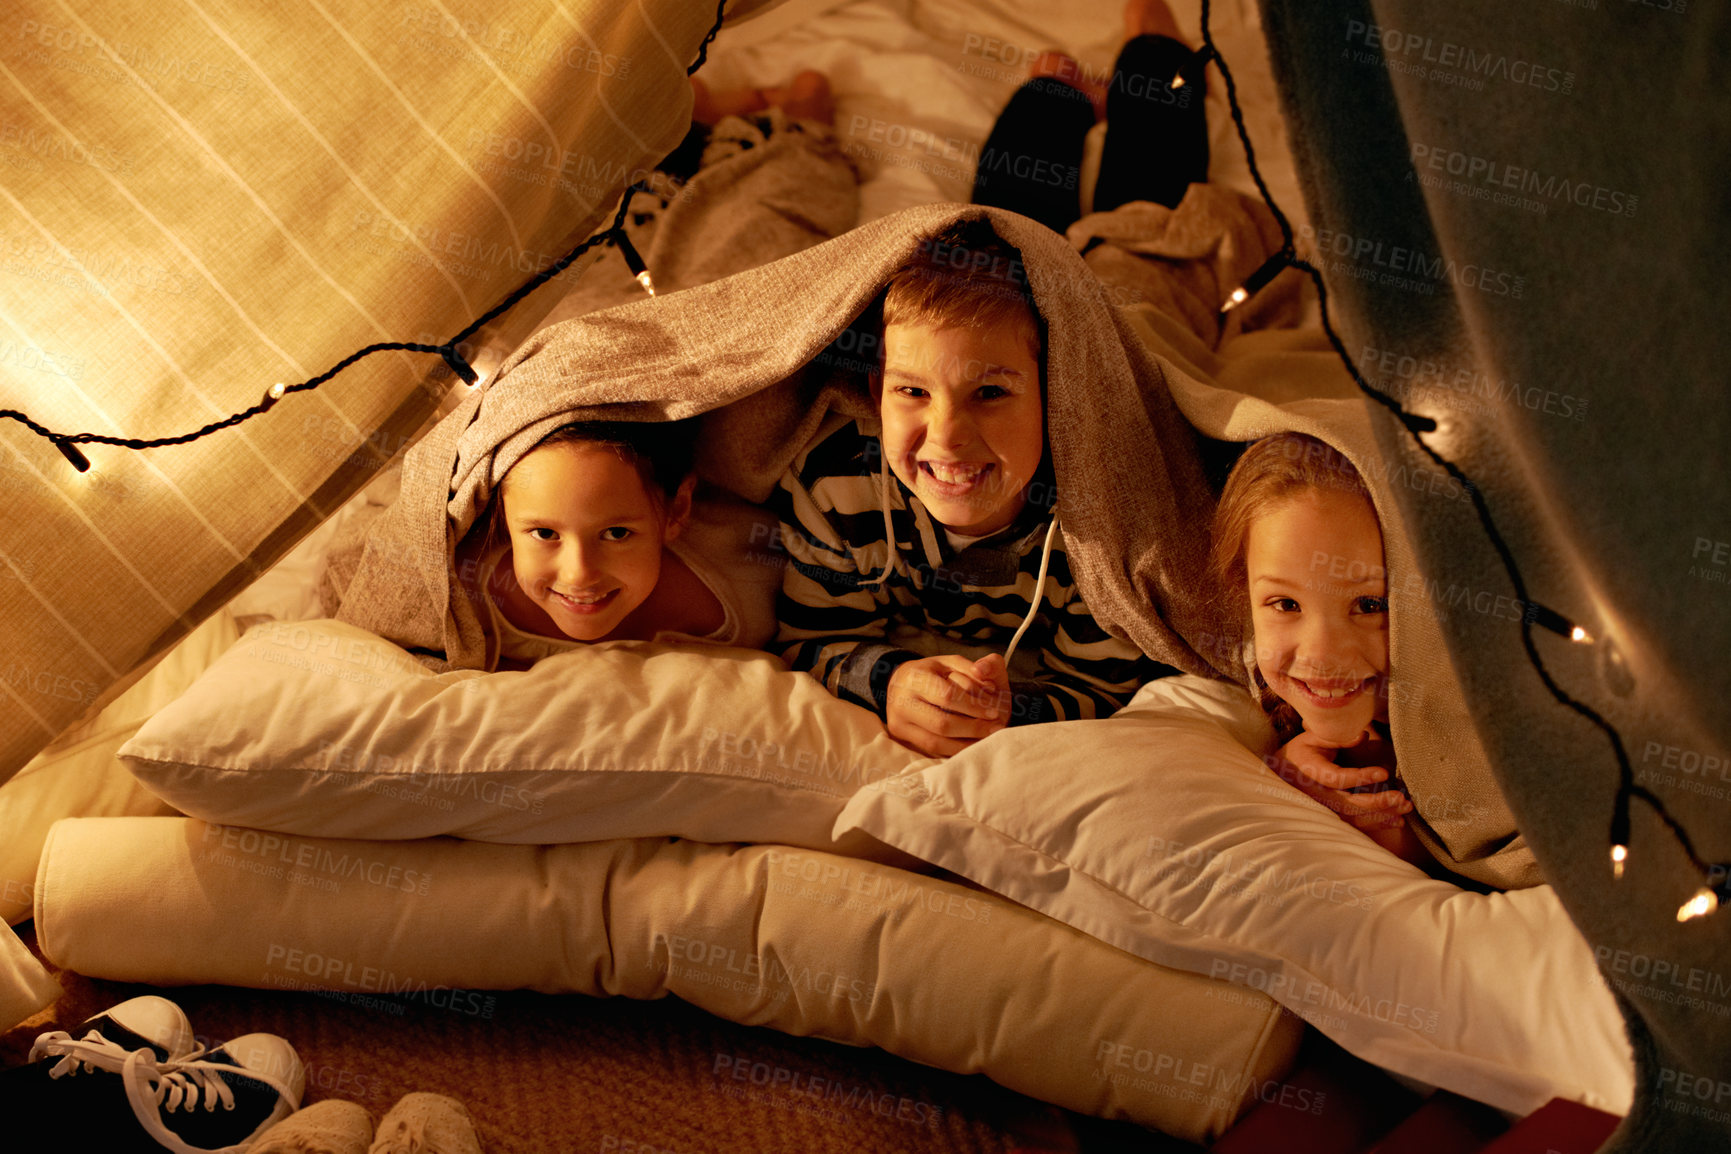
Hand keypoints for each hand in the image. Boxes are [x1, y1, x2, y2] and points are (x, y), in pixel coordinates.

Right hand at [885, 654, 1010, 756]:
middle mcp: (902, 701)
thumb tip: (987, 681)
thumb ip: (972, 669)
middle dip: (973, 728)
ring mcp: (899, 722)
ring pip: (936, 742)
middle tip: (996, 728)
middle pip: (942, 723)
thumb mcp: (951, 663)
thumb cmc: (932, 673)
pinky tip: (973, 744)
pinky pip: (932, 750)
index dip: (973, 706)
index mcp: (915, 677)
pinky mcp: (901, 736)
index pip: (947, 696)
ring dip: (966, 743)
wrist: (900, 684)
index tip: (994, 711)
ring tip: (988, 738)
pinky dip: (956, 749)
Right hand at [1269, 729, 1411, 833]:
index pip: (1337, 778)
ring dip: (1382, 815)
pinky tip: (1397, 820)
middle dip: (1377, 802)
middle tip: (1401, 797)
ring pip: (1354, 818)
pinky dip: (1378, 825)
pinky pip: (1356, 826)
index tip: (1384, 772)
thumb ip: (1336, 737)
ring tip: (1405, 807)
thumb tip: (1362, 735)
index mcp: (1310, 772)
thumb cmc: (1300, 753)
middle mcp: (1316, 796)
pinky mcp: (1332, 818)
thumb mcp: (1312, 738)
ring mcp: (1323, 810)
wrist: (1280, 775)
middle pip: (1348, 804)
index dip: (1361, 777)